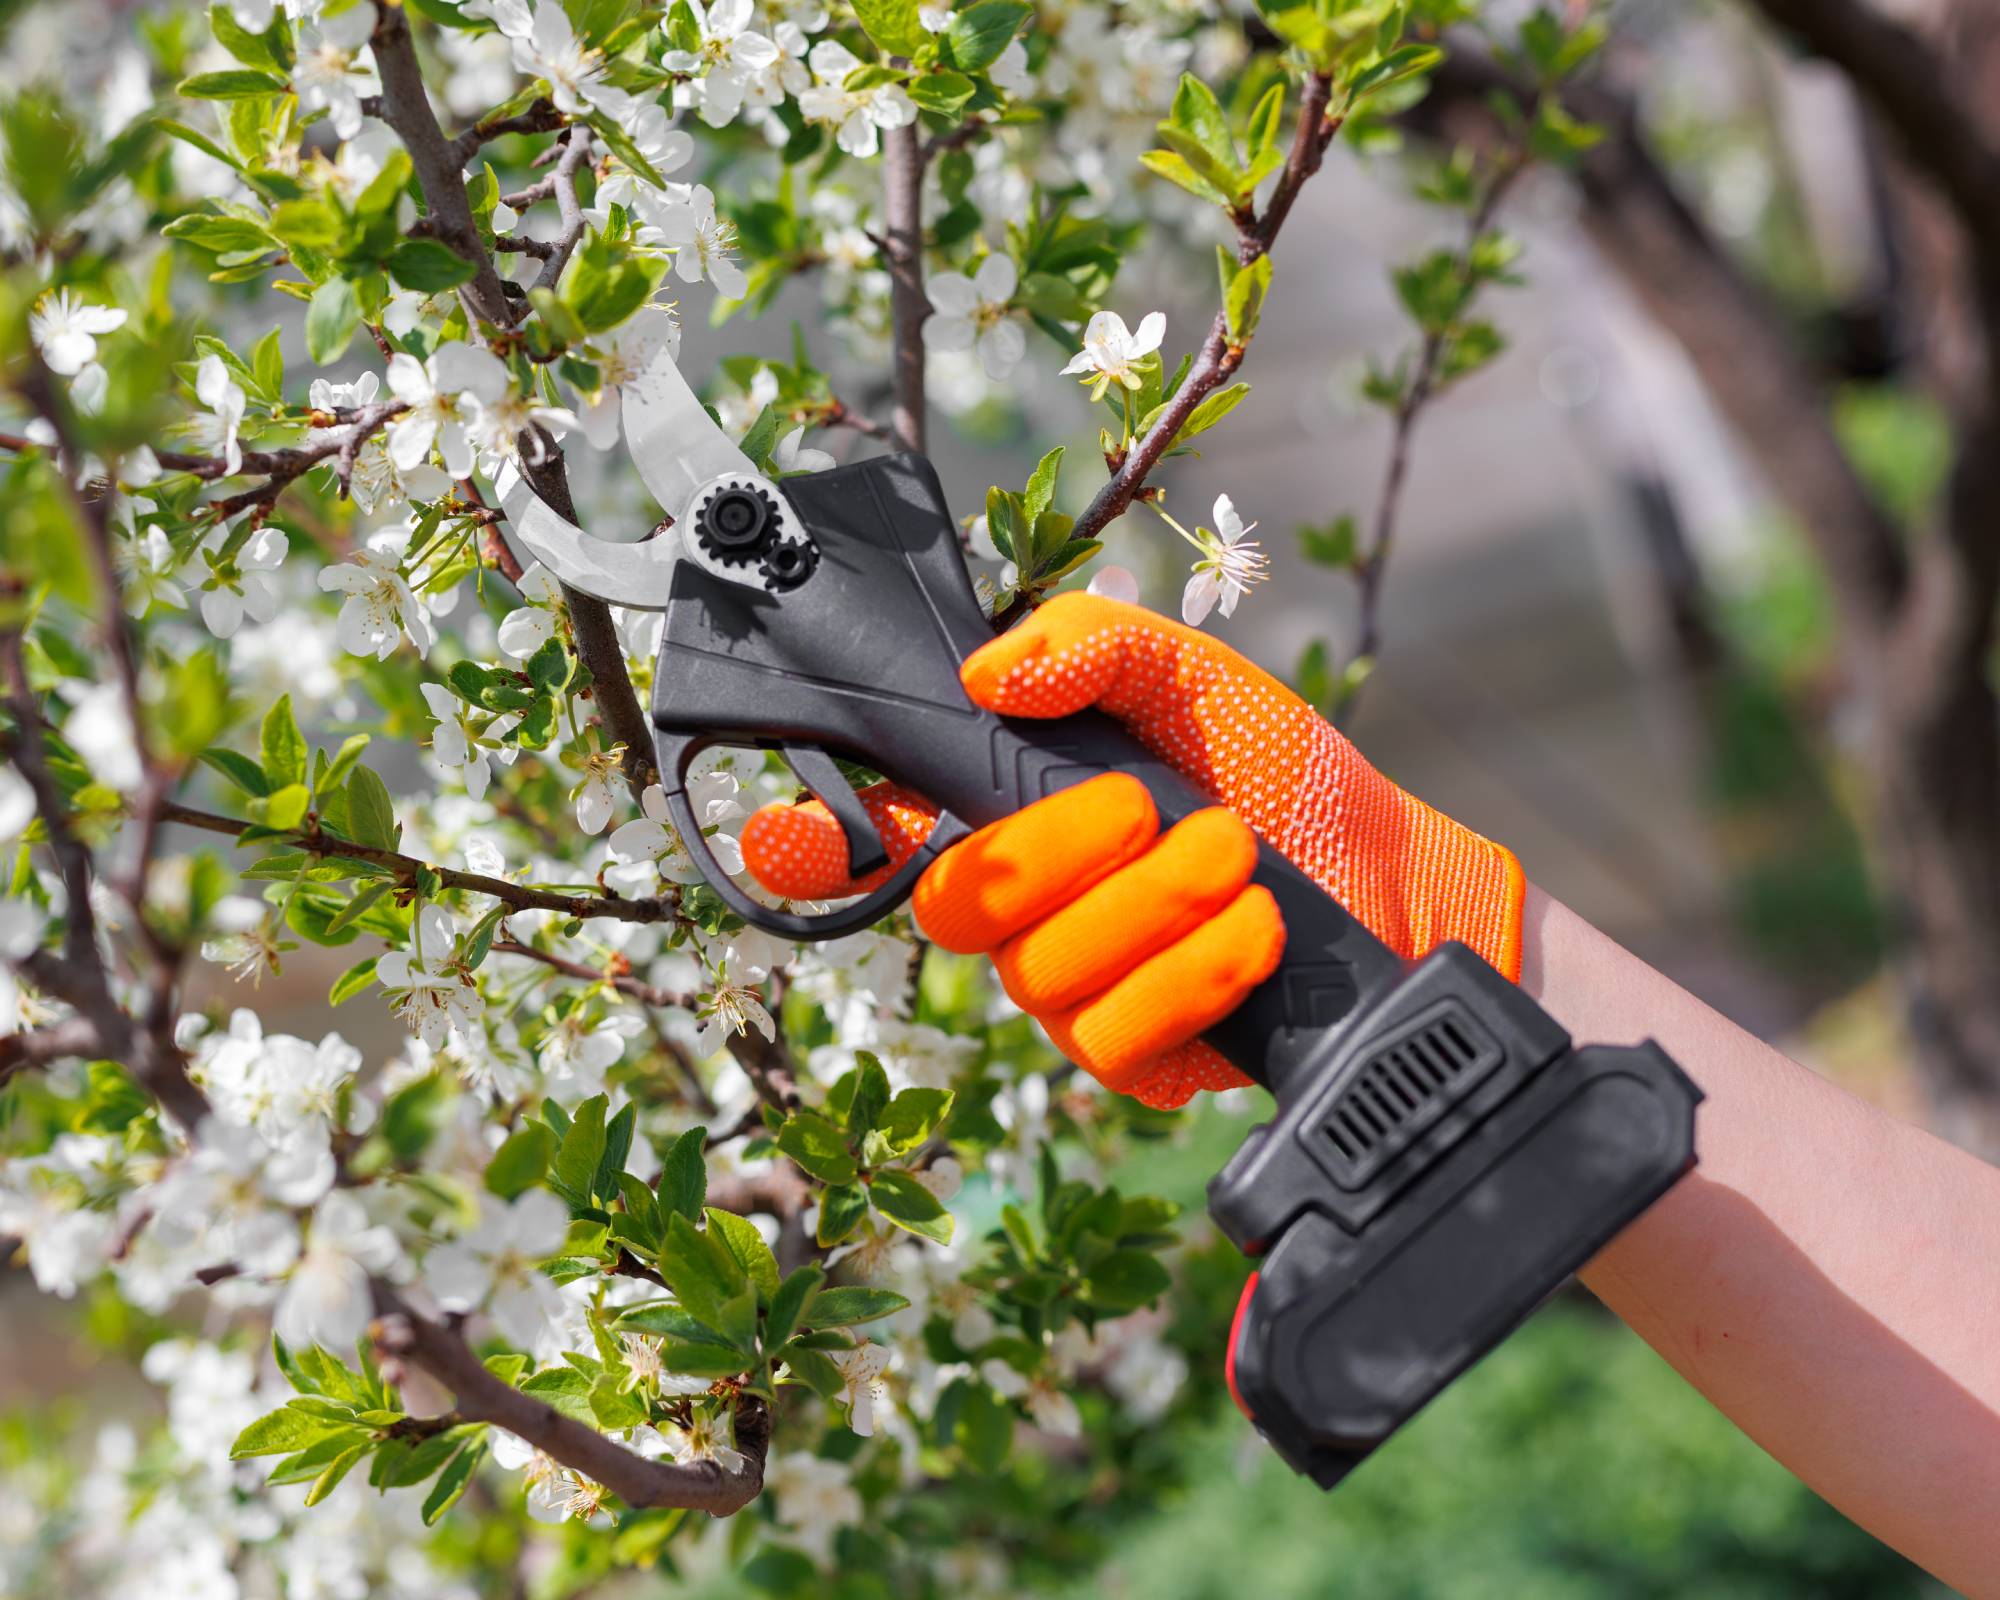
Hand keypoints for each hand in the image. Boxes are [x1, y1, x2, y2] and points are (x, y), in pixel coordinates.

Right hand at [738, 593, 1523, 1107]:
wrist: (1394, 872)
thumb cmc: (1274, 769)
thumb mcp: (1189, 674)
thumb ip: (1092, 645)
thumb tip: (989, 675)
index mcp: (1010, 812)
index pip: (871, 838)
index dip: (803, 845)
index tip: (790, 833)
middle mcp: (1024, 911)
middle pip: (953, 908)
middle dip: (1047, 851)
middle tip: (1147, 803)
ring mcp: (1074, 993)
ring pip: (1040, 975)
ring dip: (1145, 904)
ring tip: (1233, 853)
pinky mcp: (1138, 1061)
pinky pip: (1113, 1040)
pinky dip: (1188, 971)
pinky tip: (1254, 929)